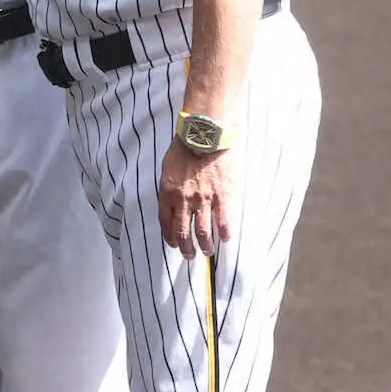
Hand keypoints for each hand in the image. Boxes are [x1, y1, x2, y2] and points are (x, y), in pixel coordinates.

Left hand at [158, 137, 233, 259]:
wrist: (204, 135)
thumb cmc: (185, 146)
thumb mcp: (168, 167)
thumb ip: (169, 186)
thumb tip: (171, 198)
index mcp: (168, 192)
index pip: (165, 222)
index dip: (169, 237)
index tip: (173, 244)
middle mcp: (183, 200)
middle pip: (183, 232)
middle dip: (186, 248)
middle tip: (190, 256)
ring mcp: (203, 200)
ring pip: (202, 232)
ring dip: (205, 246)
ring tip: (207, 251)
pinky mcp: (222, 196)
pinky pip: (223, 222)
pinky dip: (224, 234)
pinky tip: (225, 239)